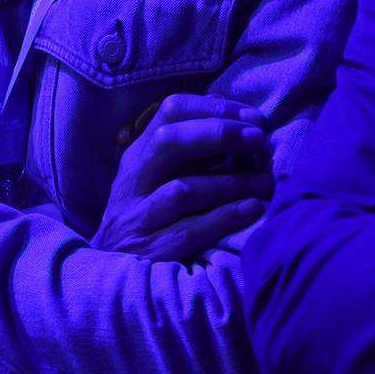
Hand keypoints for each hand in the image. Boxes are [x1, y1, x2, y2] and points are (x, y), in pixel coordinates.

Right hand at [92, 94, 273, 260]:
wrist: (108, 272)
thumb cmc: (143, 216)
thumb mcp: (152, 175)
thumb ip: (183, 143)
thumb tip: (220, 101)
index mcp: (138, 155)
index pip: (170, 111)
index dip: (214, 108)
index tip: (252, 116)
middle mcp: (134, 181)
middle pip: (170, 142)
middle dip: (220, 134)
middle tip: (260, 139)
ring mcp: (139, 216)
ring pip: (184, 189)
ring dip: (231, 182)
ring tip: (266, 182)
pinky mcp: (152, 251)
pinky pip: (190, 230)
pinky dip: (225, 217)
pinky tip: (253, 209)